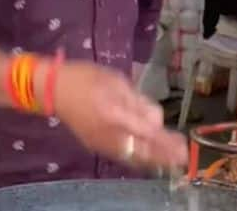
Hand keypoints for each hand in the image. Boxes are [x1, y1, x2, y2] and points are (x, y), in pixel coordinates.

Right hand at [53, 61, 187, 169]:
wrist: (53, 89)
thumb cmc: (84, 78)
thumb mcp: (115, 81)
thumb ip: (137, 101)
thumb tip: (155, 119)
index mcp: (115, 113)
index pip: (148, 134)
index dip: (167, 142)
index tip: (183, 145)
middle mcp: (109, 133)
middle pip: (143, 151)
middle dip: (164, 156)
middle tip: (183, 156)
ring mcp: (101, 142)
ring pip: (133, 157)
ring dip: (153, 160)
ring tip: (171, 160)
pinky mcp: (95, 145)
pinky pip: (122, 156)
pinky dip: (138, 158)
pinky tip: (147, 157)